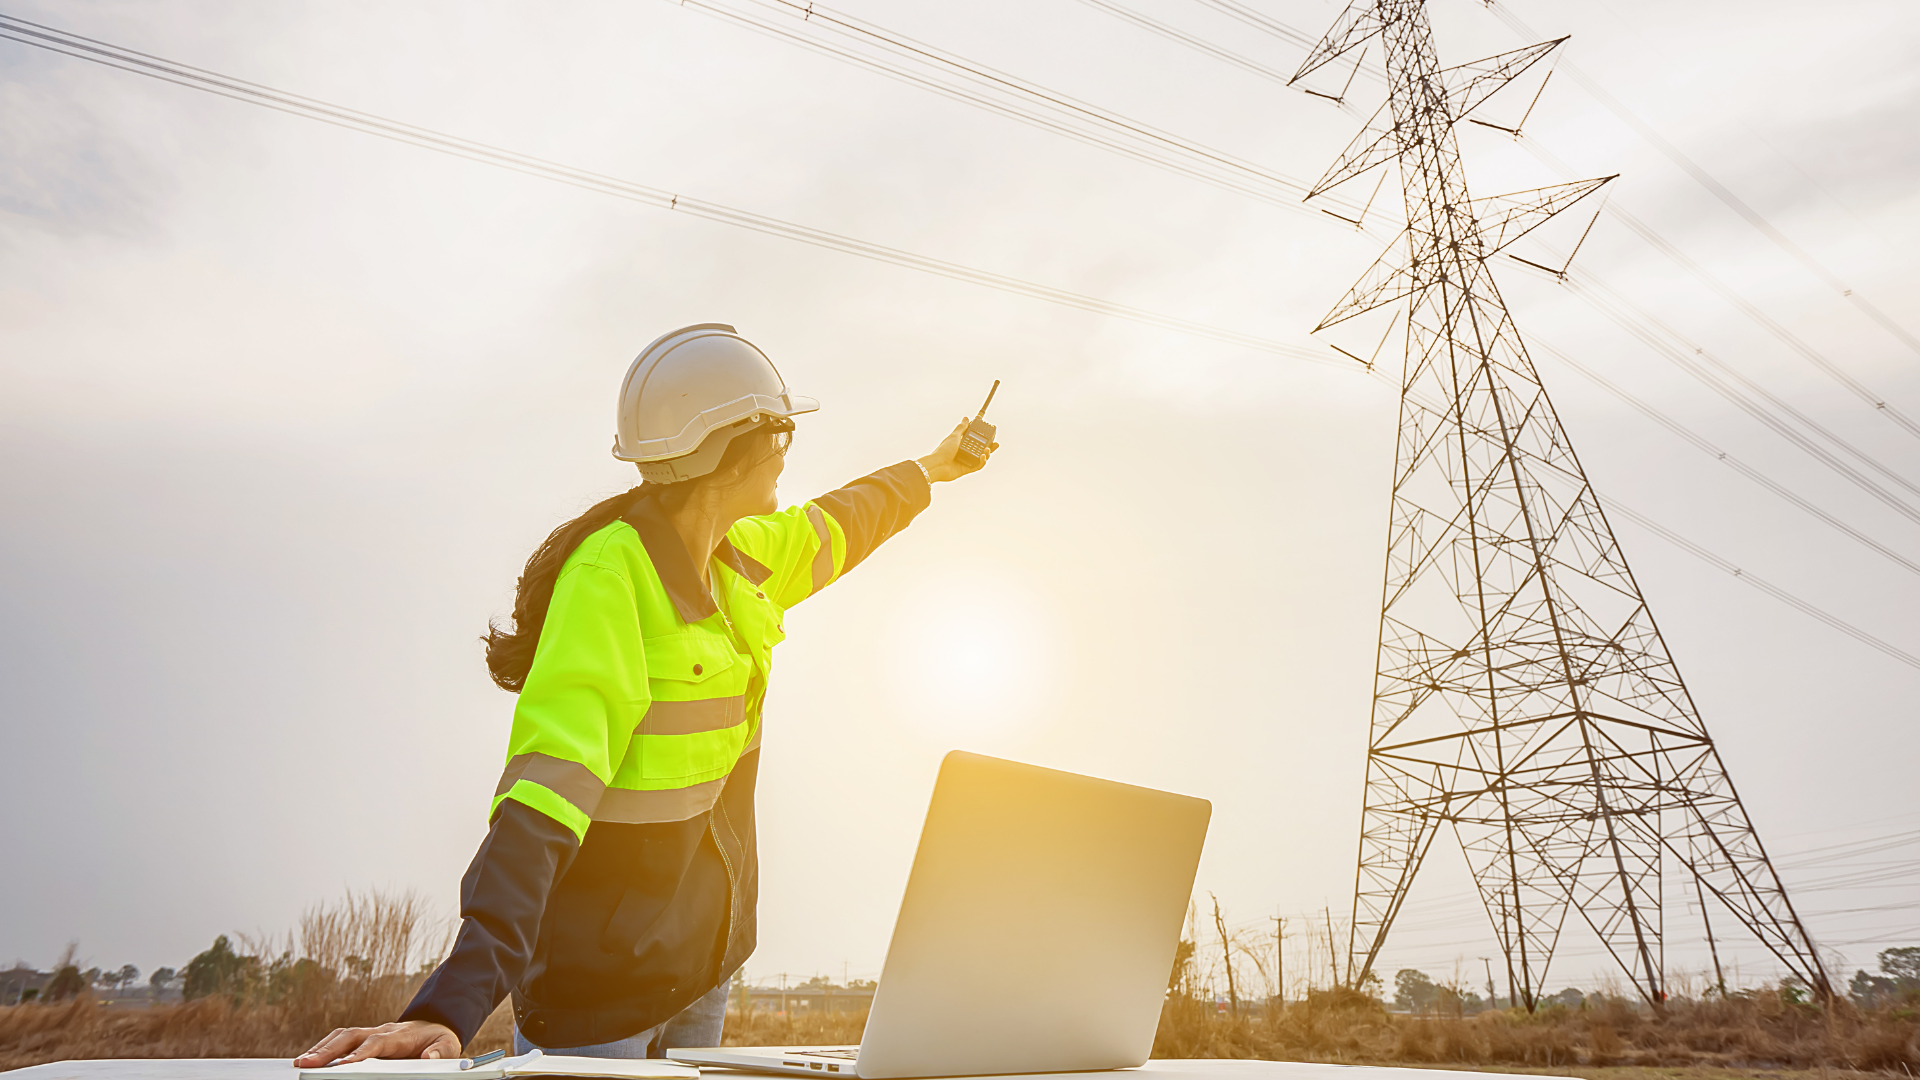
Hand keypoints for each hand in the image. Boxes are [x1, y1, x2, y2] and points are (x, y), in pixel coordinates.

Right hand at [294, 1021, 461, 1066]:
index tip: (345, 1063)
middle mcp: (382, 1030)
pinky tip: (311, 1056)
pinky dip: (325, 1046)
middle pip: (352, 1036)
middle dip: (329, 1049)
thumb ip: (440, 1051)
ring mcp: (372, 1032)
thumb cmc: (440, 1039)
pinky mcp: (365, 1038)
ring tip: (303, 1061)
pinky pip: (342, 1039)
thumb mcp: (449, 1046)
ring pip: (343, 1036)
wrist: (437, 1026)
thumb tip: (428, 1056)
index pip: (377, 1042)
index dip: (361, 1052)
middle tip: (308, 1062)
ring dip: (322, 1047)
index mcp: (401, 1035)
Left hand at [917, 419, 997, 482]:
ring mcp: (965, 461)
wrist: (938, 465)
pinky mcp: (966, 469)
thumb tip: (966, 418)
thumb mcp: (954, 436)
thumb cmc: (943, 450)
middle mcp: (964, 452)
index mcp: (961, 444)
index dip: (983, 438)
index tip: (990, 434)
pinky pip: (977, 466)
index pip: (975, 440)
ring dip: (986, 454)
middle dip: (989, 447)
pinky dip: (982, 461)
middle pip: (980, 449)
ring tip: (987, 450)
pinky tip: (983, 456)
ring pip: (980, 458)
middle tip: (996, 444)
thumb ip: (961, 427)